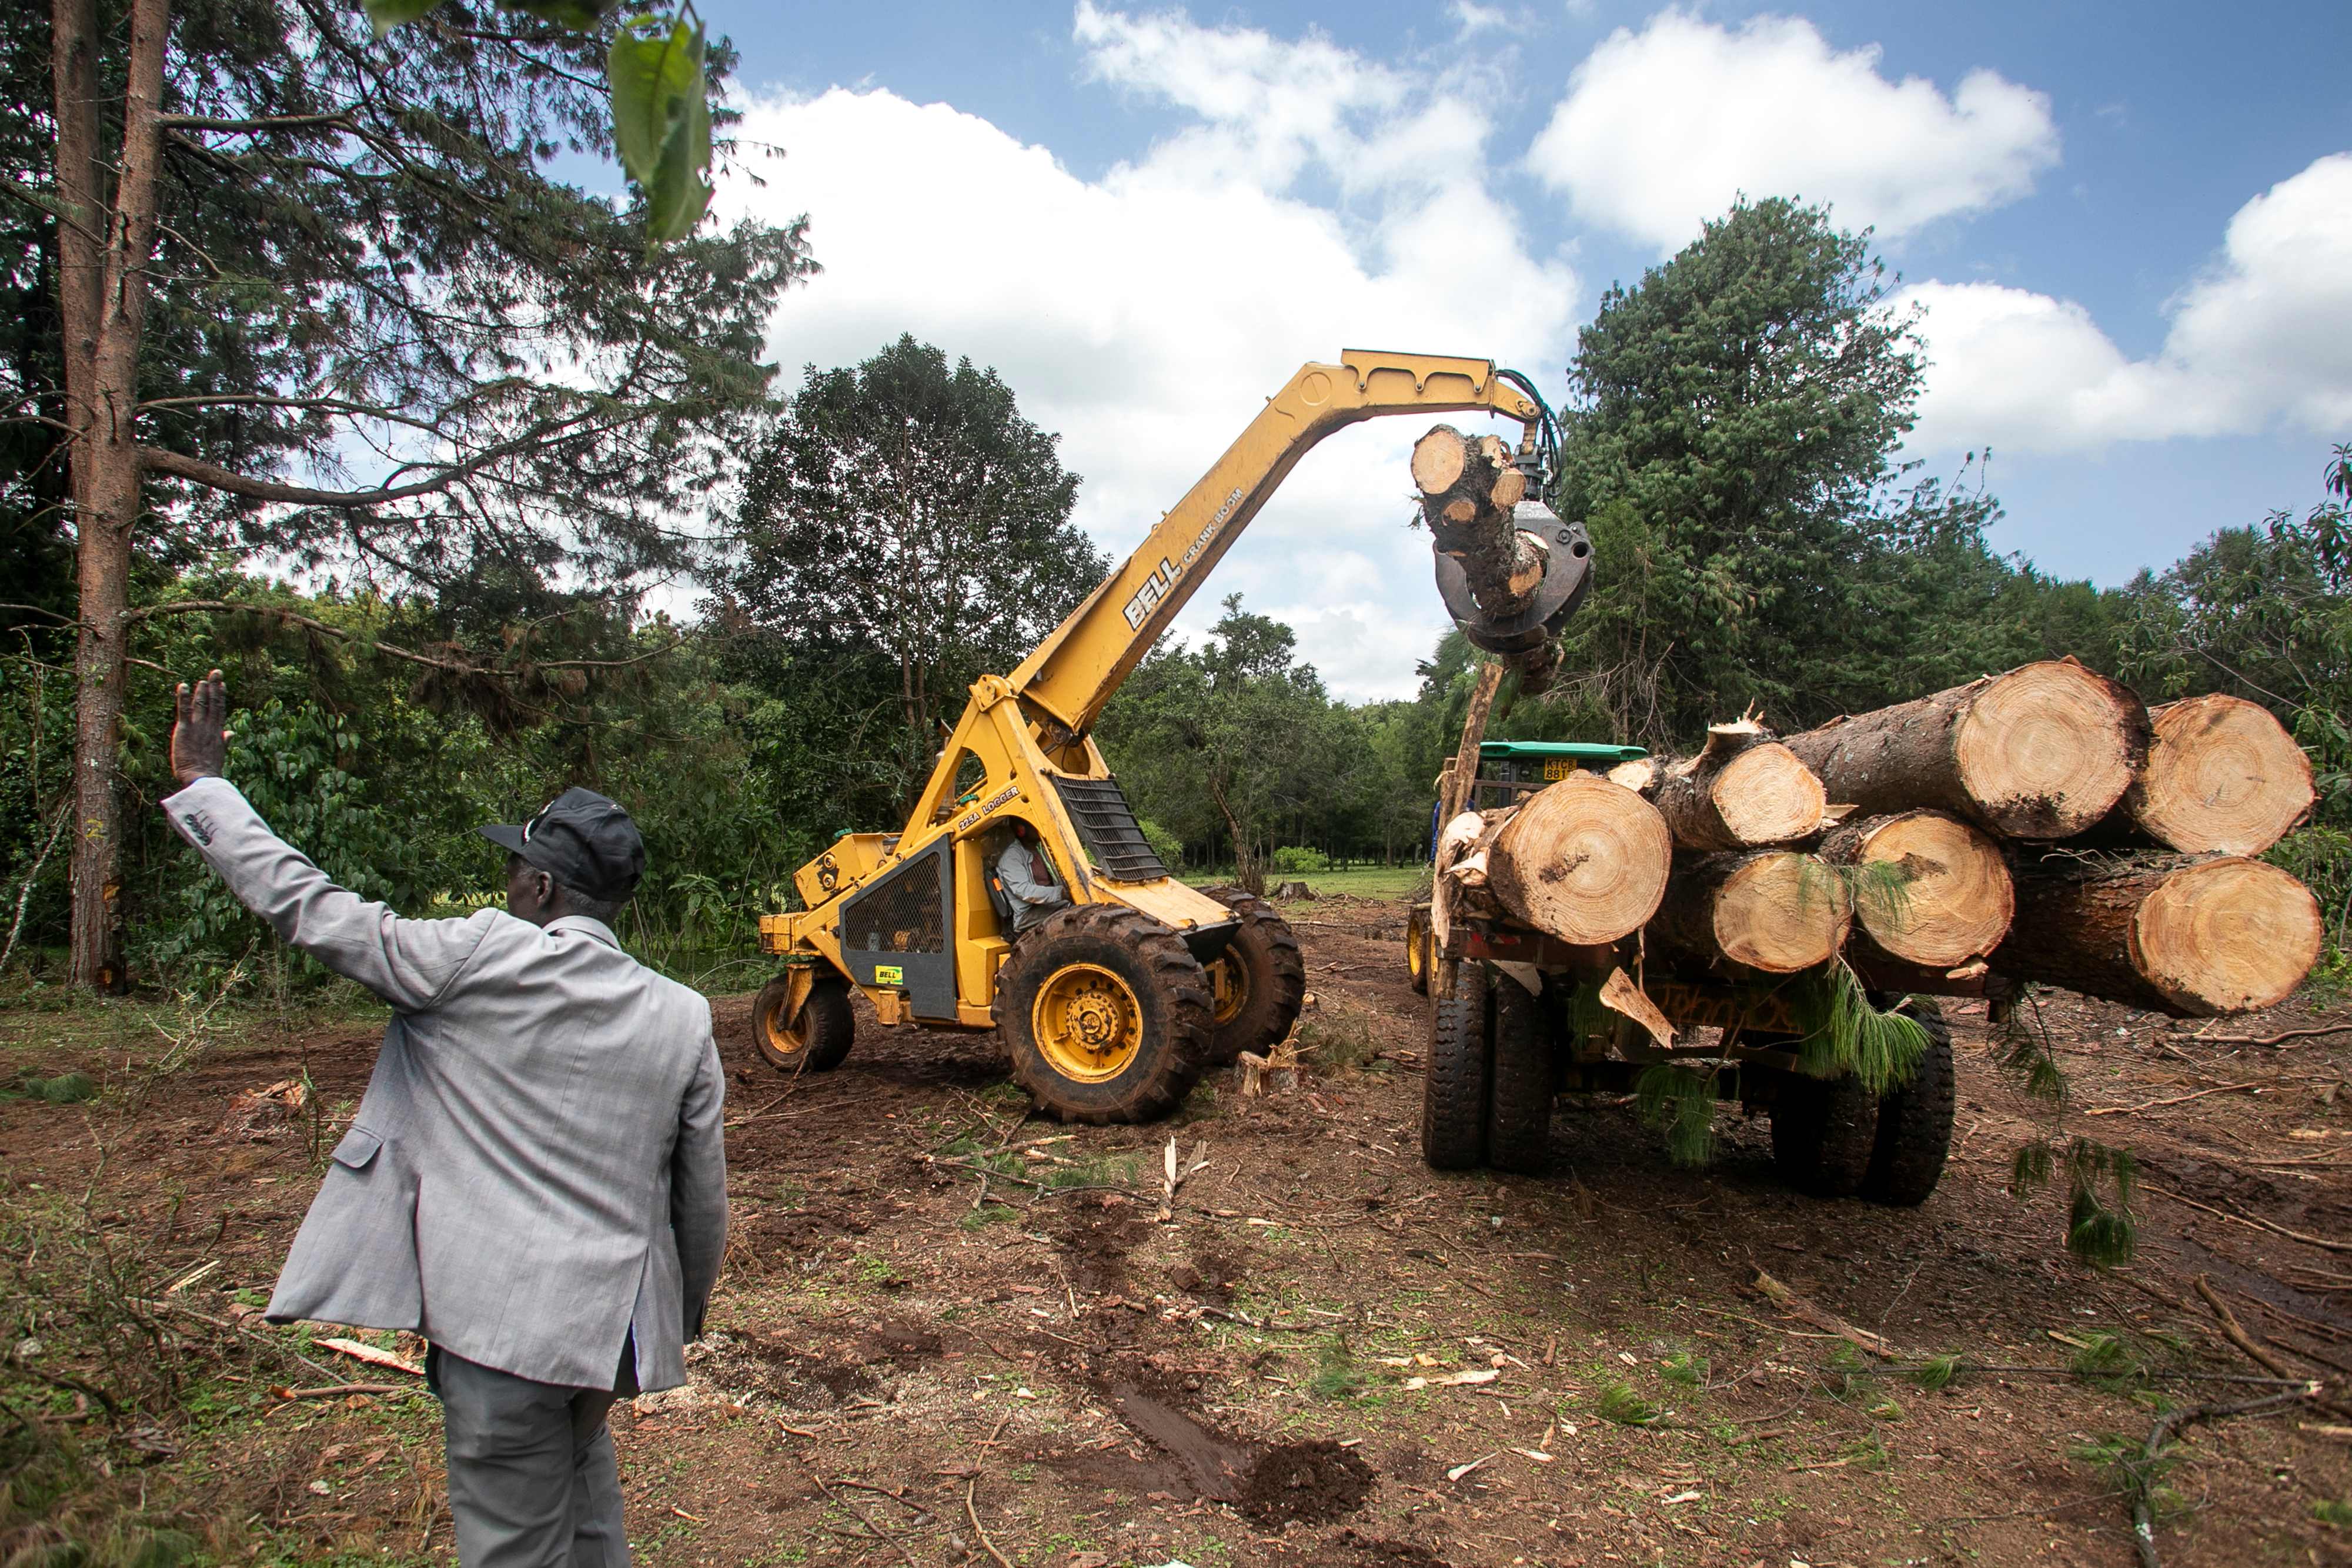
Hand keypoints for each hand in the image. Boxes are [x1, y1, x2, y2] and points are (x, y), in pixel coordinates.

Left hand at [170, 669, 228, 785]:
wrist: (202, 778)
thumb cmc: (209, 770)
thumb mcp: (219, 753)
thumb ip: (224, 740)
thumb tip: (230, 732)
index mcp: (217, 733)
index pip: (220, 710)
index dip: (221, 696)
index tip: (222, 684)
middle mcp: (210, 727)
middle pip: (214, 703)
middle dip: (215, 687)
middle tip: (216, 672)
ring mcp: (198, 728)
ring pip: (201, 704)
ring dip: (202, 690)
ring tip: (202, 679)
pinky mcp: (185, 730)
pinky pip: (184, 710)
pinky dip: (184, 697)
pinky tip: (183, 686)